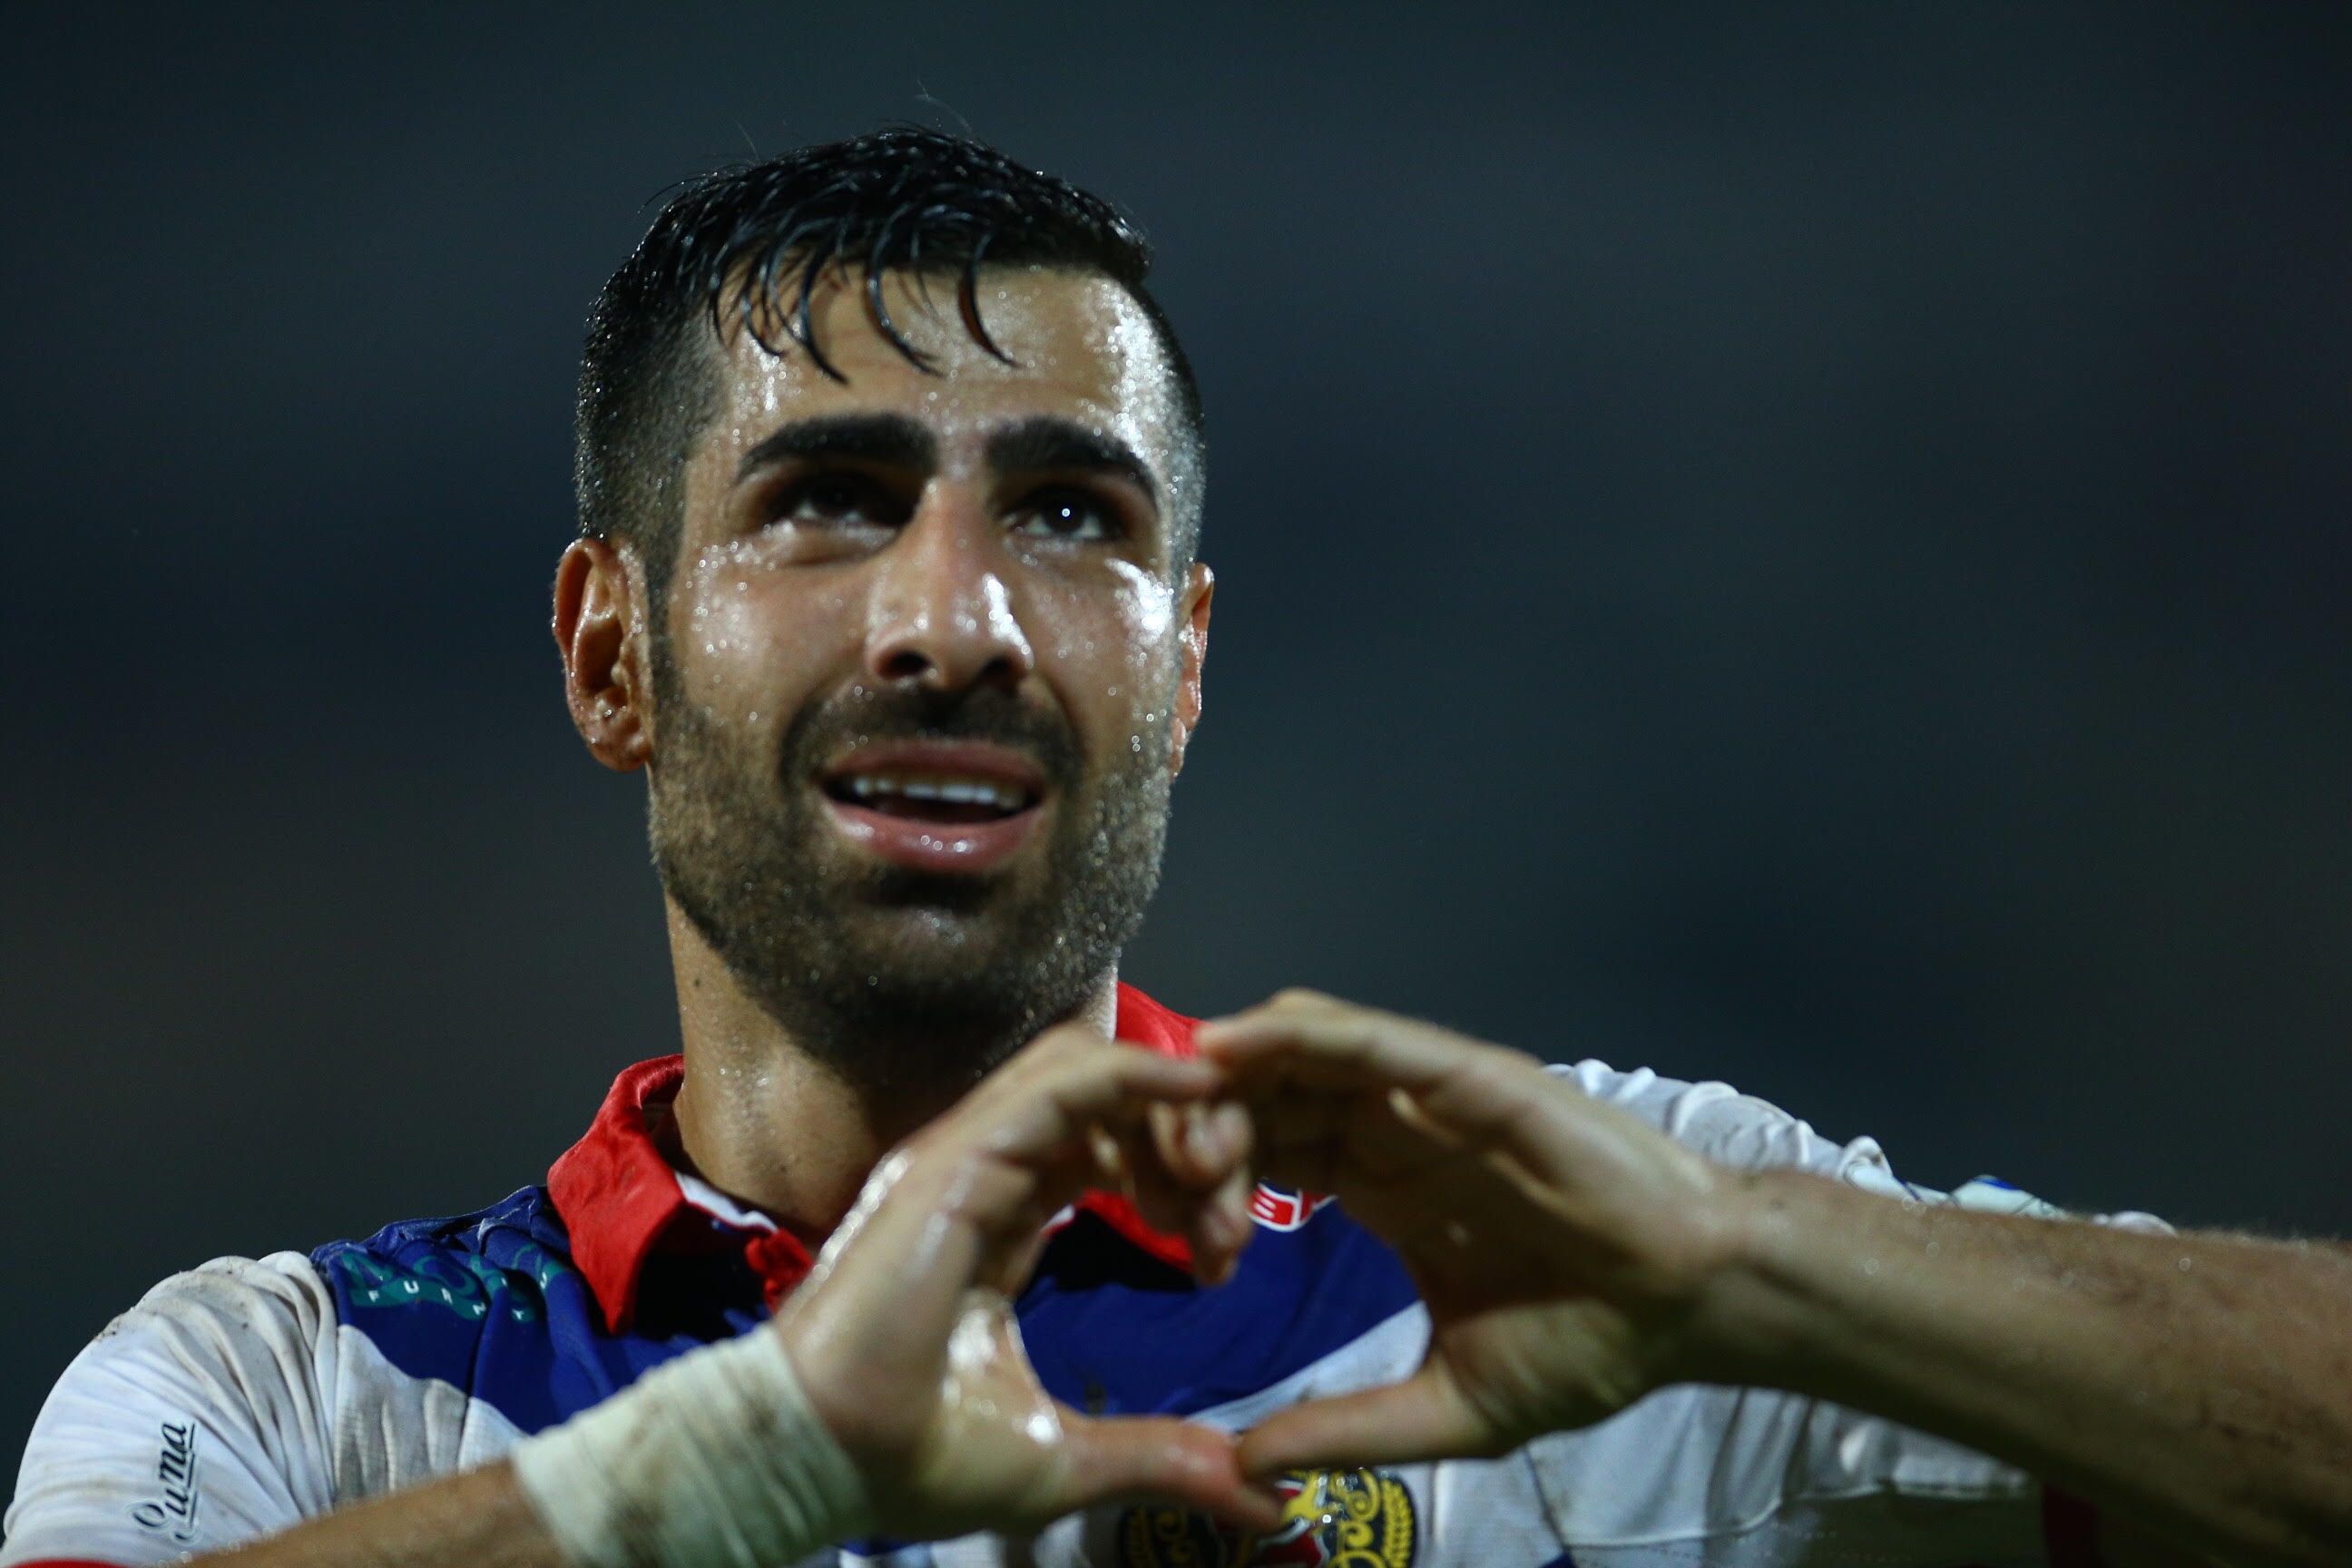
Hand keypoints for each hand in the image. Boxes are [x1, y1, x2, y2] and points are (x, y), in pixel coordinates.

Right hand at [771, 1024, 1279, 1540]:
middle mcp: (982, 1170)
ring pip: (1088, 1075)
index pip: (1100, 1147)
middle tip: (1235, 1218)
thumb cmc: (915, 1456)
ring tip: (1224, 1163)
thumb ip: (1159, 1455)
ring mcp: (966, 1155)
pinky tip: (1196, 1088)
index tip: (1225, 1250)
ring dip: (1170, 1104)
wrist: (822, 1461)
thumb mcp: (1064, 1457)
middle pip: (1105, 1102)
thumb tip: (1263, 1501)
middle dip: (1184, 1138)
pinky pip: (1060, 1084)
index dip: (1174, 1175)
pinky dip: (1134, 1073)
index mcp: (999, 1216)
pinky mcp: (959, 1158)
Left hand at [1195, 990, 1736, 1474]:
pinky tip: (1236, 1046)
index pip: (1264, 1158)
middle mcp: (1392, 1131)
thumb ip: (1347, 1429)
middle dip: (1200, 1131)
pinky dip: (1301, 1034)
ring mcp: (1426, 1097)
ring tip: (1180, 1123)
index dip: (1206, 1188)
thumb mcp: (1448, 1405)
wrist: (1689, 1306)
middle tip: (1161, 1186)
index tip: (1181, 1250)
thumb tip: (1245, 1469)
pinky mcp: (1465, 1077)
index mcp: (1380, 1188)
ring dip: (1231, 1081)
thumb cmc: (1588, 1342)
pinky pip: (1368, 1040)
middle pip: (1263, 1100)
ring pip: (1299, 1058)